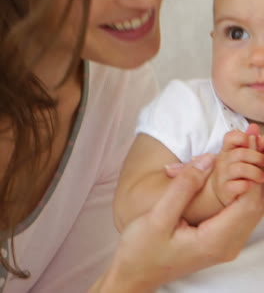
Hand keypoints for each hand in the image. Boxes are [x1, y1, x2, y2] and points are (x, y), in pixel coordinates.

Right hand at [95, 153, 263, 292]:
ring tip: (250, 147)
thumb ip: (184, 187)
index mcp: (215, 240)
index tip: (252, 142)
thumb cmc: (142, 249)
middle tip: (255, 139)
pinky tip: (237, 169)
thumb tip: (208, 160)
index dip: (254, 170)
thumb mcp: (159, 216)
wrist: (134, 273)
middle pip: (255, 205)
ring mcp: (224, 244)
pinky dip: (243, 188)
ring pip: (250, 208)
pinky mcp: (218, 239)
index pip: (248, 203)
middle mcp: (226, 245)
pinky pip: (240, 211)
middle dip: (258, 170)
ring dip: (253, 178)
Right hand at [211, 124, 263, 206]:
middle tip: (263, 163)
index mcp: (227, 150)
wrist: (223, 192)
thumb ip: (250, 142)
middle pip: (241, 153)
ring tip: (261, 177)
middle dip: (257, 158)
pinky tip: (250, 185)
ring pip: (240, 169)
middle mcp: (223, 161)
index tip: (252, 144)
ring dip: (256, 173)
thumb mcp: (243, 156)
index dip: (243, 138)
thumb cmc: (235, 172)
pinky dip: (248, 185)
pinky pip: (239, 185)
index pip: (230, 137)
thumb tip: (254, 127)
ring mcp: (222, 175)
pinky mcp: (225, 190)